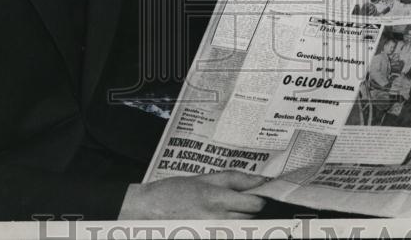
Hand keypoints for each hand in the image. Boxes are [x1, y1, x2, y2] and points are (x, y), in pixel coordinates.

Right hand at [118, 172, 267, 218]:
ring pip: (243, 228)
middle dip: (253, 208)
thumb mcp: (204, 178)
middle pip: (253, 218)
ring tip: (228, 210)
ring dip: (243, 219)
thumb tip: (260, 180)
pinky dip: (231, 227)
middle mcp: (219, 220)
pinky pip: (229, 233)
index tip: (262, 193)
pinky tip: (221, 219)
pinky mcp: (209, 238)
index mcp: (217, 199)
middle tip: (244, 200)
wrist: (148, 210)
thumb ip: (234, 179)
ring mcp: (214, 233)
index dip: (263, 197)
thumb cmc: (174, 191)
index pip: (255, 203)